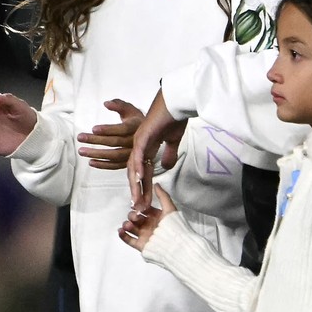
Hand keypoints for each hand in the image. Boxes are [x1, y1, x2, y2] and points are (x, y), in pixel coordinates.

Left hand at [77, 99, 142, 169]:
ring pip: (114, 156)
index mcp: (136, 126)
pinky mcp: (130, 162)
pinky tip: (91, 162)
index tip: (93, 128)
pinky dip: (103, 165)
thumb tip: (106, 103)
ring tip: (82, 151)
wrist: (150, 134)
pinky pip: (116, 166)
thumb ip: (118, 105)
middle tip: (80, 137)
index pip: (122, 129)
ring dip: (97, 154)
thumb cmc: (135, 119)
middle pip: (115, 142)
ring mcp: (134, 154)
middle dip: (96, 140)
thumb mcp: (128, 109)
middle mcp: (136, 141)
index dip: (108, 129)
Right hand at [118, 185, 175, 252]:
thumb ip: (162, 196)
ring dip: (126, 224)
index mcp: (156, 217)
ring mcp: (144, 235)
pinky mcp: (141, 245)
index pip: (144, 210)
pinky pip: (129, 240)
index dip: (138, 207)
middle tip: (134, 217)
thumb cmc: (174, 227)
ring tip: (127, 225)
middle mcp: (149, 226)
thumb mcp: (169, 208)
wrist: (175, 245)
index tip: (135, 204)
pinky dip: (123, 235)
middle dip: (132, 216)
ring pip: (131, 228)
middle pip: (135, 218)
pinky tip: (120, 231)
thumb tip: (156, 184)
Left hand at [127, 90, 185, 208]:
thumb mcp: (173, 141)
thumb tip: (167, 166)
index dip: (144, 189)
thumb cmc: (174, 118)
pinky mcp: (143, 136)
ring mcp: (140, 141)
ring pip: (135, 167)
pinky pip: (139, 155)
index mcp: (146, 149)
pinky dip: (139, 167)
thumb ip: (168, 154)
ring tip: (137, 200)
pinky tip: (139, 179)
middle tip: (138, 208)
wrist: (176, 102)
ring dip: (136, 185)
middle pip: (136, 173)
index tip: (145, 204)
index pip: (144, 173)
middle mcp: (139, 147)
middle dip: (138, 192)